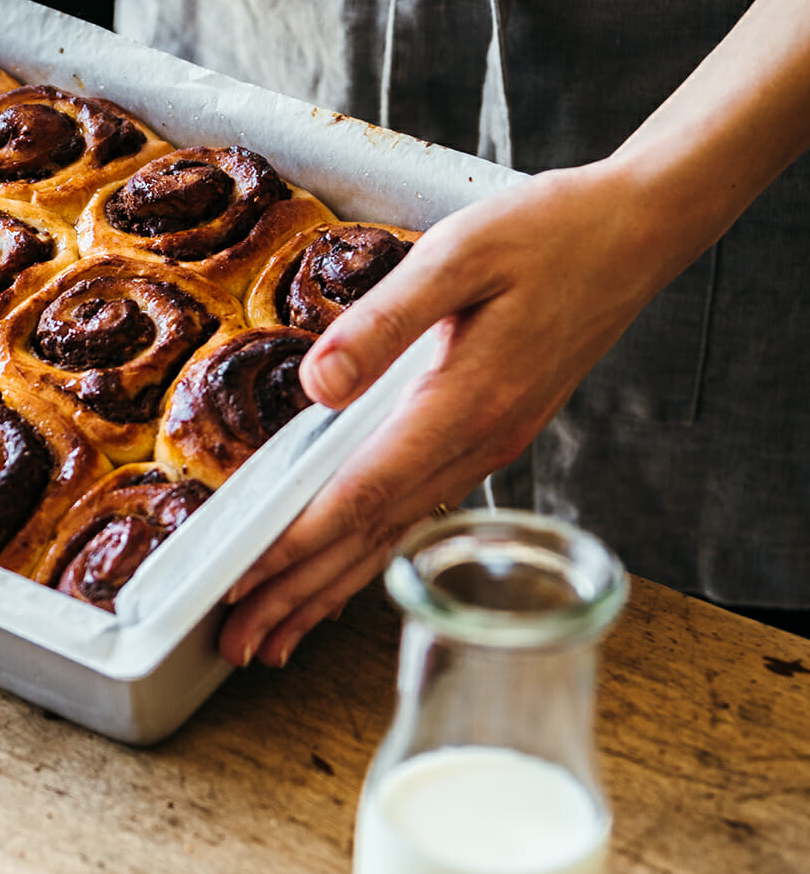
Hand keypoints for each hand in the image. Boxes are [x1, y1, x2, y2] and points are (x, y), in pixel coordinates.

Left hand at [218, 160, 685, 668]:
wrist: (635, 233)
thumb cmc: (551, 232)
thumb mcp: (458, 254)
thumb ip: (383, 320)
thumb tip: (319, 384)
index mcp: (464, 402)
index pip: (363, 493)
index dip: (298, 543)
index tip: (243, 582)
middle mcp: (479, 442)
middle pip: (373, 534)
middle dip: (299, 592)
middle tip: (238, 641)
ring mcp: (490, 446)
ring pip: (396, 533)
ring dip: (331, 586)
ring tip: (277, 634)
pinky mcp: (495, 434)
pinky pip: (419, 510)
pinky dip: (373, 551)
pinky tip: (346, 572)